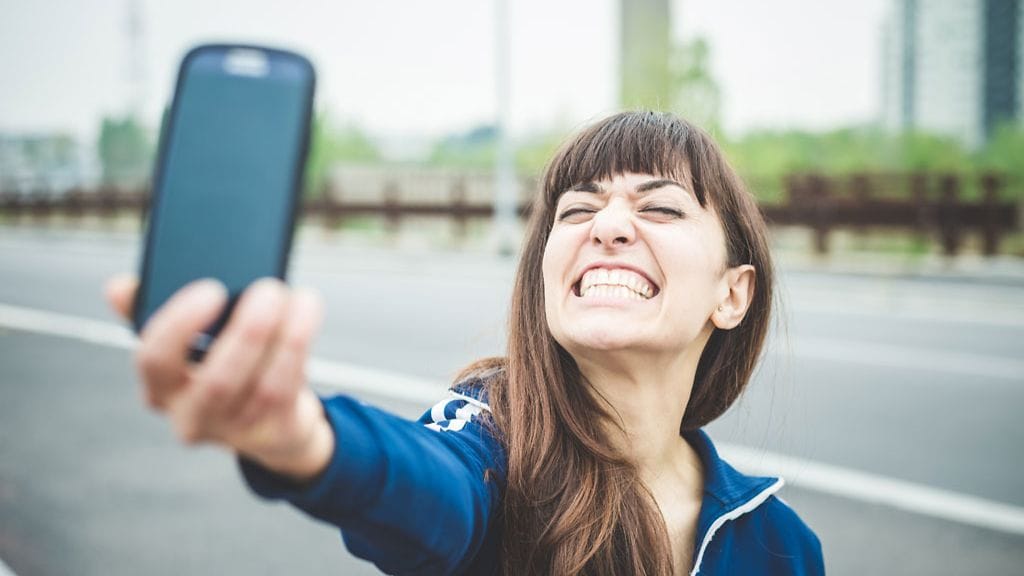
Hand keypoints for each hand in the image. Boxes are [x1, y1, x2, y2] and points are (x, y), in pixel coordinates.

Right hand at [105, 275, 333, 481]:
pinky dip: (301, 346)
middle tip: (268, 288)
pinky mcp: (275, 432)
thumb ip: (155, 311)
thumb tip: (118, 288)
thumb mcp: (188, 344)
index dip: (180, 326)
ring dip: (286, 337)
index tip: (210, 288)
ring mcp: (236, 430)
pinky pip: (290, 388)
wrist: (270, 423)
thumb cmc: (223, 367)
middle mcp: (192, 416)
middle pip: (218, 381)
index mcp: (160, 389)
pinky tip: (307, 311)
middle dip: (247, 332)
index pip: (154, 361)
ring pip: (263, 386)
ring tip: (298, 297)